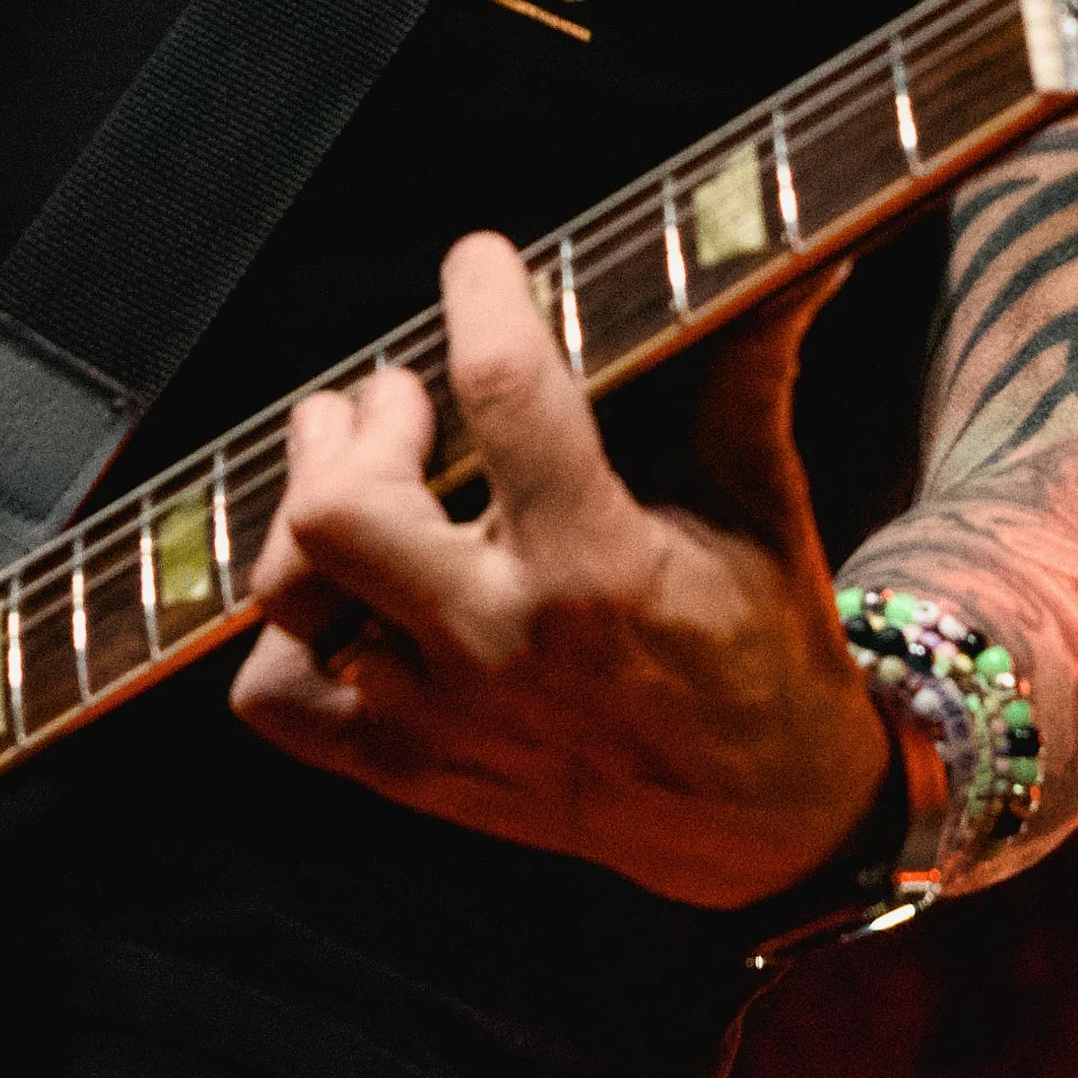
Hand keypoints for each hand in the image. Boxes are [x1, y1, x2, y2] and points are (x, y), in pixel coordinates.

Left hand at [229, 231, 887, 906]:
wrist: (764, 823)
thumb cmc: (763, 642)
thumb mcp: (760, 498)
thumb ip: (751, 365)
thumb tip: (800, 254)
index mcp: (595, 563)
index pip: (502, 392)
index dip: (480, 296)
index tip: (479, 259)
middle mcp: (499, 644)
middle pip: (338, 509)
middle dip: (361, 423)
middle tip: (404, 398)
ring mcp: (442, 717)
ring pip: (293, 594)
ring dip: (307, 510)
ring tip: (358, 472)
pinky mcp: (410, 771)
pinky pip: (277, 697)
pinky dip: (287, 633)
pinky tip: (346, 586)